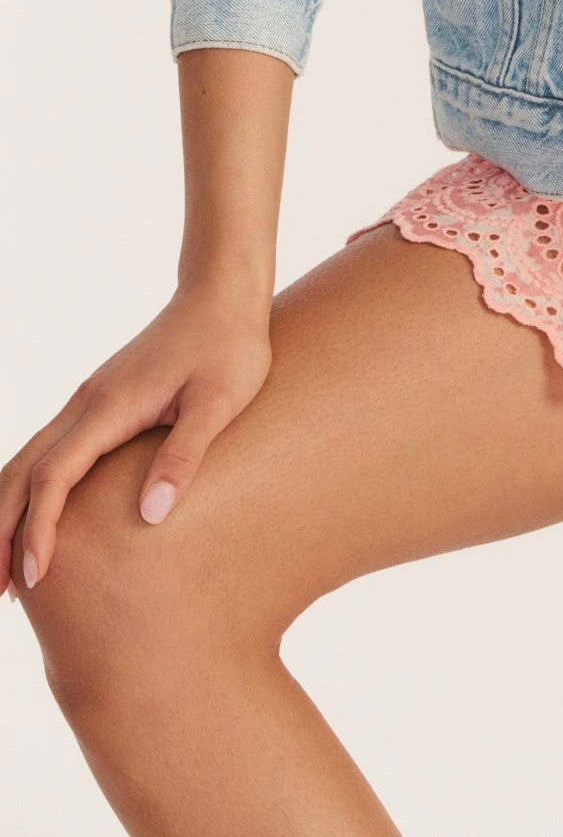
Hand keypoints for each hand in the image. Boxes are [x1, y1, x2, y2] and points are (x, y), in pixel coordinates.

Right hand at [1, 281, 272, 593]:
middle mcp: (86, 403)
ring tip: (4, 566)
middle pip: (21, 471)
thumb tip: (151, 516)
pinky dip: (28, 488)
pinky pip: (47, 449)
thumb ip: (182, 454)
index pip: (55, 476)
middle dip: (1, 530)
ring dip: (6, 510)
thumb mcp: (219, 402)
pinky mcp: (98, 401)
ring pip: (27, 459)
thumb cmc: (229, 347)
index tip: (33, 577)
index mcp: (110, 407)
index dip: (38, 528)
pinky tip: (37, 515)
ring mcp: (88, 401)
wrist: (223, 295)